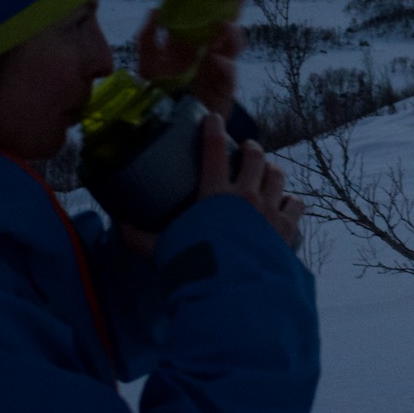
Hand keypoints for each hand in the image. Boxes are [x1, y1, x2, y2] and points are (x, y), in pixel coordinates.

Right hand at [115, 113, 306, 257]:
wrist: (236, 294)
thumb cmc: (197, 271)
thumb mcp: (165, 252)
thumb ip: (141, 239)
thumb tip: (118, 229)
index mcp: (215, 195)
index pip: (213, 150)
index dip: (212, 129)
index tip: (213, 118)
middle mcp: (246, 197)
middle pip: (255, 156)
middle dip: (251, 148)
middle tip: (246, 150)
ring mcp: (270, 211)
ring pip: (278, 176)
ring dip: (271, 171)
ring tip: (266, 172)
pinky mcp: (288, 228)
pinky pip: (296, 203)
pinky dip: (290, 201)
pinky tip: (284, 204)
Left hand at [137, 0, 245, 117]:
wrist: (166, 127)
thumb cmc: (157, 94)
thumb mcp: (146, 64)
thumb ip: (147, 38)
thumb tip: (155, 10)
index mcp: (185, 38)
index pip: (188, 7)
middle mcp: (205, 47)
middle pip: (224, 18)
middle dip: (232, 0)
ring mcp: (217, 66)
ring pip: (234, 43)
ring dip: (232, 32)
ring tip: (224, 25)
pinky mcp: (224, 88)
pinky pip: (229, 74)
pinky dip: (225, 66)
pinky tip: (216, 61)